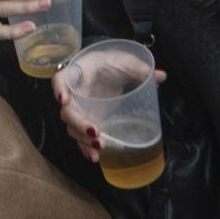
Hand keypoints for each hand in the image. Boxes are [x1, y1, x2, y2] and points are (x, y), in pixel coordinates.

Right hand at [51, 61, 166, 165]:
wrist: (110, 70)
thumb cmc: (113, 62)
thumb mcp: (126, 61)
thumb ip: (140, 68)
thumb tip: (161, 76)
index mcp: (80, 72)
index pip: (61, 79)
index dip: (58, 89)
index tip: (63, 99)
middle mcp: (74, 93)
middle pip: (67, 110)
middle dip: (78, 123)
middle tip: (94, 130)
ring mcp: (79, 110)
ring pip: (72, 127)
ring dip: (83, 139)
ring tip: (100, 147)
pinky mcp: (87, 121)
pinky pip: (81, 137)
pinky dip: (86, 147)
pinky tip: (96, 157)